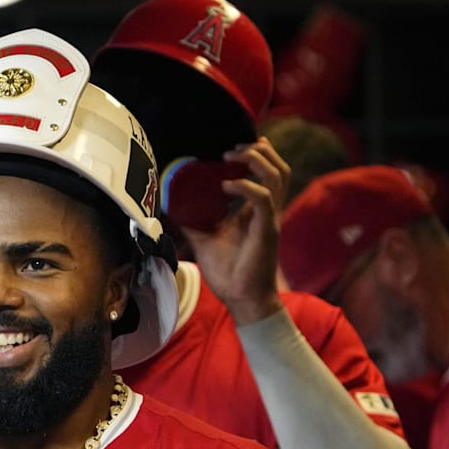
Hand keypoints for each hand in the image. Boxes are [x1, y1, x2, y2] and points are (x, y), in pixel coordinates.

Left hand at [180, 137, 290, 325]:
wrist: (242, 300)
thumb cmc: (229, 272)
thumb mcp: (203, 239)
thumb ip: (191, 221)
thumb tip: (169, 207)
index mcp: (257, 211)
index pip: (267, 174)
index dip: (256, 155)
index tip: (231, 148)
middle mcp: (268, 211)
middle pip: (279, 168)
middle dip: (260, 151)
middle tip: (233, 149)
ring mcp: (270, 219)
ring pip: (277, 176)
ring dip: (256, 160)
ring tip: (231, 157)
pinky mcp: (267, 230)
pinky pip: (263, 198)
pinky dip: (246, 186)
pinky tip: (226, 186)